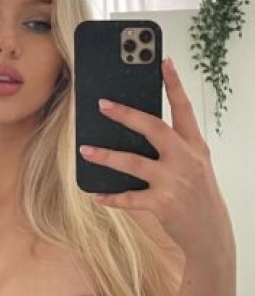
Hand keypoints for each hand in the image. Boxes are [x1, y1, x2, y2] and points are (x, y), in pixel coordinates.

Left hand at [79, 58, 234, 262]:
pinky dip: (111, 197)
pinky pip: (129, 198)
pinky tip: (96, 194)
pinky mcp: (162, 204)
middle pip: (154, 129)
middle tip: (103, 104)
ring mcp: (174, 182)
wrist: (210, 233)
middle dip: (126, 115)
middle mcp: (185, 159)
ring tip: (85, 150)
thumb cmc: (199, 193)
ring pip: (133, 163)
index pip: (184, 109)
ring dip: (106, 156)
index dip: (174, 85)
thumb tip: (138, 129)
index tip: (163, 61)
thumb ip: (174, 146)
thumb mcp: (195, 164)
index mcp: (194, 146)